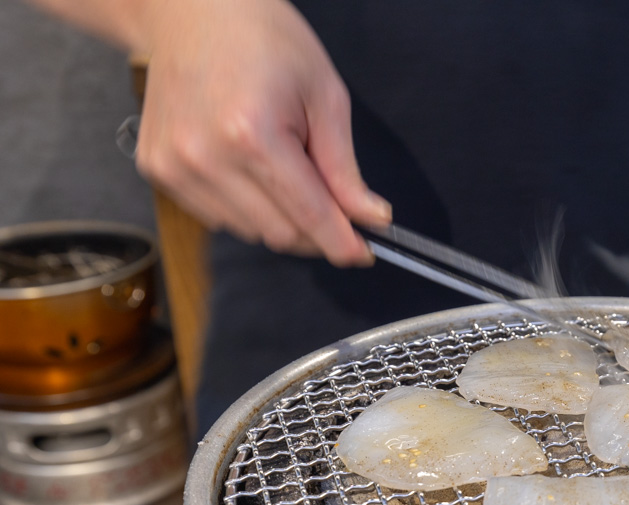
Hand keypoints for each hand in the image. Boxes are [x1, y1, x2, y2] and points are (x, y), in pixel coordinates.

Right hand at [134, 0, 389, 265]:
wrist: (191, 9)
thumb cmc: (266, 40)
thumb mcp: (324, 95)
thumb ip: (344, 167)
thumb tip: (371, 220)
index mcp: (251, 134)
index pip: (308, 215)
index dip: (342, 242)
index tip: (364, 254)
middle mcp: (205, 157)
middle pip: (280, 234)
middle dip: (315, 230)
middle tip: (335, 204)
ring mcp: (174, 166)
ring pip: (249, 232)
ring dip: (280, 218)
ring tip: (284, 166)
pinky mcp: (156, 169)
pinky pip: (217, 217)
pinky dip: (246, 207)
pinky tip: (250, 167)